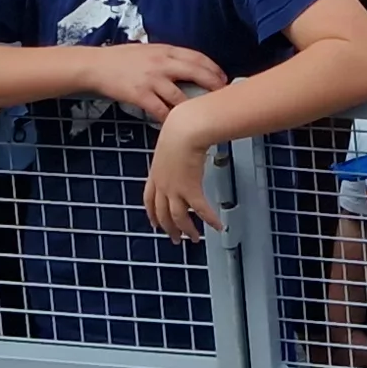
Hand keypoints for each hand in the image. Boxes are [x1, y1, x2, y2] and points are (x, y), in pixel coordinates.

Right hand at [86, 42, 228, 120]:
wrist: (97, 66)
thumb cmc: (122, 58)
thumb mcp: (149, 50)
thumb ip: (167, 57)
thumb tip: (188, 65)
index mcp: (165, 50)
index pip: (197, 57)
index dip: (214, 68)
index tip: (224, 77)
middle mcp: (161, 63)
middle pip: (196, 73)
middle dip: (213, 85)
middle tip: (223, 96)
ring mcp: (151, 80)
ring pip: (180, 96)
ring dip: (194, 107)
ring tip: (203, 115)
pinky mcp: (140, 95)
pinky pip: (161, 110)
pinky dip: (170, 118)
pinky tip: (176, 124)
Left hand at [143, 122, 224, 240]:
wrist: (184, 130)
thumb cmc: (179, 128)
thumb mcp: (169, 144)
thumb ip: (172, 154)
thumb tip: (179, 153)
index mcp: (155, 174)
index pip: (149, 200)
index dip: (152, 214)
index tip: (154, 223)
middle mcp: (163, 185)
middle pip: (163, 214)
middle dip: (169, 229)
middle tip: (176, 238)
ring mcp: (175, 189)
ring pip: (178, 218)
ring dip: (187, 230)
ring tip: (195, 238)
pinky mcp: (191, 190)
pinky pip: (201, 210)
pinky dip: (209, 220)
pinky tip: (217, 226)